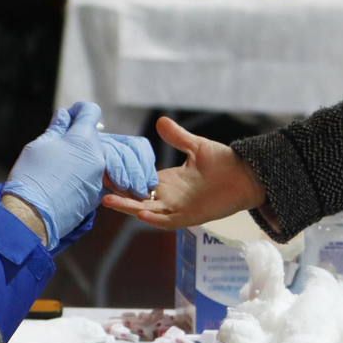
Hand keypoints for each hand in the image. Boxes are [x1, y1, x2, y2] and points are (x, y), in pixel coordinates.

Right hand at [2, 102, 106, 249]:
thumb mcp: (39, 146)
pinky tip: (63, 182)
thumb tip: (64, 115)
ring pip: (94, 157)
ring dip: (81, 156)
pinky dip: (82, 174)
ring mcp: (99, 178)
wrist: (32, 217)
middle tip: (58, 143)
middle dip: (79, 135)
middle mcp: (98, 157)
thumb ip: (56, 128)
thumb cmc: (31, 177)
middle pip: (93, 137)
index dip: (78, 111)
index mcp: (83, 139)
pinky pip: (94, 177)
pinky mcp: (96, 196)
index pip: (91, 112)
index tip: (68, 117)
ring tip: (59, 166)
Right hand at [101, 117, 266, 229]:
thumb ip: (178, 137)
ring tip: (108, 200)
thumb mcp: (196, 147)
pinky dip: (154, 218)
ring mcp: (178, 207)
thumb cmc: (224, 163)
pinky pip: (168, 220)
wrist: (248, 176)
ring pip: (146, 210)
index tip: (102, 168)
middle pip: (136, 197)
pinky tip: (141, 213)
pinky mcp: (190, 216)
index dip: (121, 176)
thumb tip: (160, 122)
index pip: (138, 180)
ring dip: (128, 207)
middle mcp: (169, 196)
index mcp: (168, 181)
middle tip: (95, 184)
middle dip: (117, 192)